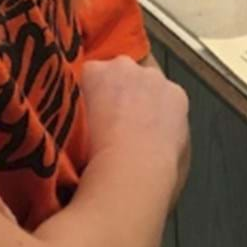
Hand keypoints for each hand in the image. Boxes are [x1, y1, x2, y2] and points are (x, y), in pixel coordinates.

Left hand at [80, 56, 189, 196]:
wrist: (131, 171)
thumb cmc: (156, 176)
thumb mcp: (178, 159)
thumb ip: (171, 138)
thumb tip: (160, 142)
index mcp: (175, 98)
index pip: (157, 89)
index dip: (141, 104)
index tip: (129, 119)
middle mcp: (152, 77)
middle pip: (132, 74)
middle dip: (120, 91)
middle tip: (106, 120)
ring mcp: (123, 71)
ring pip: (106, 72)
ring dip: (98, 89)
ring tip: (84, 119)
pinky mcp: (95, 72)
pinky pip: (81, 74)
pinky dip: (74, 90)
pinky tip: (68, 114)